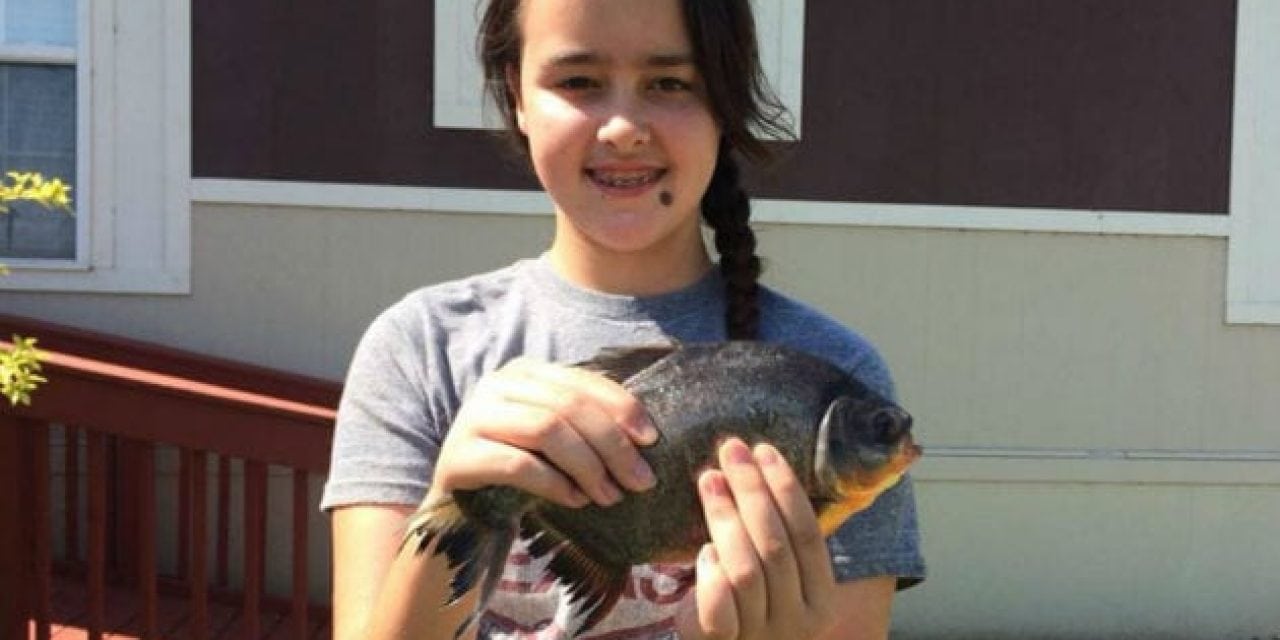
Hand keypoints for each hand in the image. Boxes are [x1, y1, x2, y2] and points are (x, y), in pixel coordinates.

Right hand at [427, 357, 658, 507]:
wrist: (465, 506)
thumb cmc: (522, 467)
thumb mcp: (557, 437)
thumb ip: (586, 422)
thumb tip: (644, 437)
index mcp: (525, 371)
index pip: (582, 381)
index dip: (621, 407)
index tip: (651, 440)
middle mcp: (496, 385)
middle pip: (568, 406)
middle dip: (612, 444)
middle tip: (640, 481)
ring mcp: (474, 417)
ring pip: (546, 430)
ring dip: (588, 466)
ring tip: (609, 495)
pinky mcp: (459, 455)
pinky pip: (518, 465)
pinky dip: (555, 484)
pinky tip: (576, 500)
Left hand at [676, 439, 838, 639]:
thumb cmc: (753, 609)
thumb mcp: (779, 580)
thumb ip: (778, 539)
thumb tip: (757, 465)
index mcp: (822, 599)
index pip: (809, 535)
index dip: (786, 488)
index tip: (763, 450)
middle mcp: (799, 621)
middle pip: (776, 546)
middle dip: (752, 490)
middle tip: (731, 451)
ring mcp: (761, 634)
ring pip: (746, 569)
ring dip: (725, 517)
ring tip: (709, 480)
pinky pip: (718, 608)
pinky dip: (711, 574)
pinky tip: (703, 551)